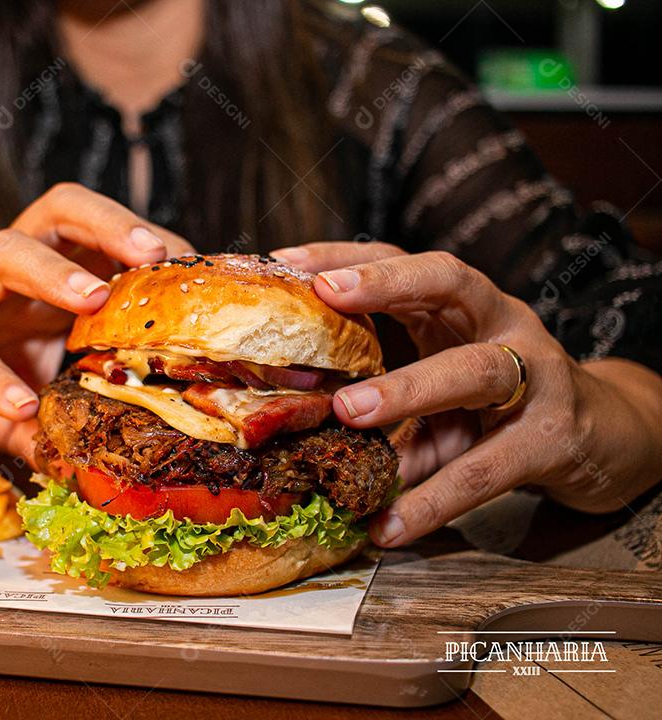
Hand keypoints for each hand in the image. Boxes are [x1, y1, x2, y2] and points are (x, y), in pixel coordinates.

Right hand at [0, 183, 192, 458]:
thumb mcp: (31, 402)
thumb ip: (71, 417)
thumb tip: (134, 451)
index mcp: (45, 282)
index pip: (104, 240)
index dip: (153, 246)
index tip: (202, 274)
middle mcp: (9, 275)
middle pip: (60, 212)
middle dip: (112, 224)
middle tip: (159, 253)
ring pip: (5, 249)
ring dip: (54, 269)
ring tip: (95, 298)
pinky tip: (22, 403)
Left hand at [273, 242, 661, 546]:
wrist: (605, 438)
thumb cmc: (502, 408)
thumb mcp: (442, 392)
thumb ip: (383, 405)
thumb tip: (298, 432)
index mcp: (465, 307)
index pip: (406, 262)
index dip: (348, 255)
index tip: (287, 259)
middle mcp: (503, 324)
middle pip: (450, 282)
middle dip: (386, 284)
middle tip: (327, 294)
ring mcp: (536, 377)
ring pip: (474, 370)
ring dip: (409, 388)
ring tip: (349, 414)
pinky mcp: (552, 439)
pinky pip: (487, 469)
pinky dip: (434, 499)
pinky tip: (390, 524)